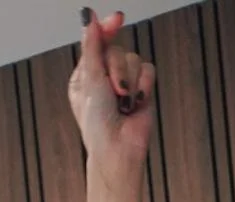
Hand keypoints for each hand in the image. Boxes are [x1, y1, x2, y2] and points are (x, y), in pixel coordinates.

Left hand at [68, 9, 155, 180]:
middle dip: (117, 70)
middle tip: (113, 91)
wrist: (118, 150)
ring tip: (123, 104)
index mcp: (86, 74)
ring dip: (129, 83)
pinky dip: (143, 87)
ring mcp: (124, 82)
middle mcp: (105, 76)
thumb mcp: (90, 81)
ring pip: (134, 59)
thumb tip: (88, 18)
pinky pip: (148, 70)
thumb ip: (93, 47)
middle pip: (118, 49)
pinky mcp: (142, 88)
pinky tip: (136, 104)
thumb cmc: (97, 125)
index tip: (117, 18)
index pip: (97, 41)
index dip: (107, 28)